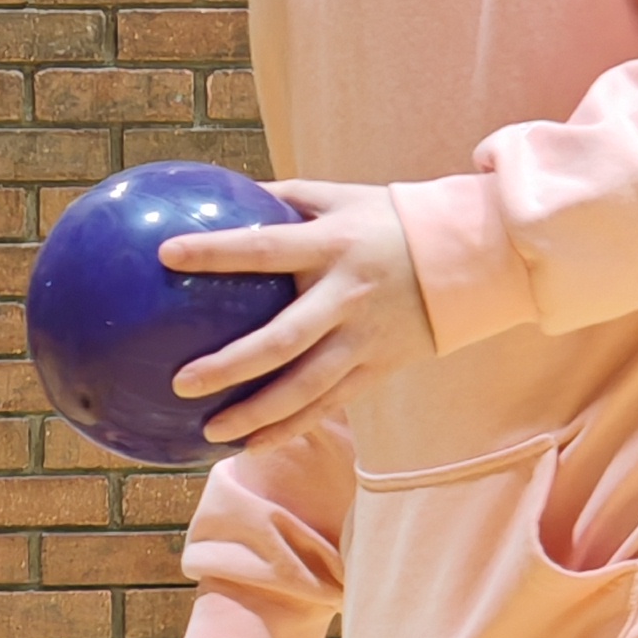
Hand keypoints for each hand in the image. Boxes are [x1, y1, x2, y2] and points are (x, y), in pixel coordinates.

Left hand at [161, 173, 435, 438]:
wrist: (471, 258)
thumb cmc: (391, 221)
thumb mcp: (343, 197)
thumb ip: (287, 198)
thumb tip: (227, 193)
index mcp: (332, 246)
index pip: (265, 248)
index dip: (216, 252)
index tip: (166, 254)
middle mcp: (346, 296)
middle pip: (281, 340)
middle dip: (229, 365)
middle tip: (181, 382)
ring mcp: (363, 338)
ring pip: (305, 387)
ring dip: (256, 413)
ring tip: (209, 431)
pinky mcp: (378, 367)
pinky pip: (328, 405)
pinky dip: (290, 427)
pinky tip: (252, 444)